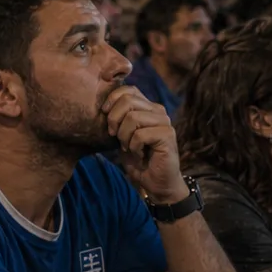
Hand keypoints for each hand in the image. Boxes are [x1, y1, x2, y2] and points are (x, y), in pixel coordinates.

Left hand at [104, 86, 187, 202]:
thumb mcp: (122, 135)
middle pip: (128, 100)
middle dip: (114, 120)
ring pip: (132, 117)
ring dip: (124, 137)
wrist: (155, 182)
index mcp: (147, 107)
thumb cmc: (138, 159)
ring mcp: (164, 122)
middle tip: (117, 138)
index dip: (112, 100)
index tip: (105, 116)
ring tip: (130, 148)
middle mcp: (158, 110)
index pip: (128, 89)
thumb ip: (117, 118)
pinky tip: (140, 154)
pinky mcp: (168, 135)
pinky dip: (133, 147)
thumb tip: (103, 106)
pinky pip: (140, 134)